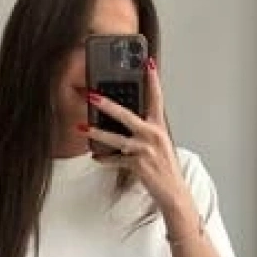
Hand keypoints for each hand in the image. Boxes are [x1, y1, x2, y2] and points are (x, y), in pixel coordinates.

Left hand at [81, 58, 193, 222]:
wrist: (174, 193)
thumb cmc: (165, 168)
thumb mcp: (160, 145)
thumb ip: (146, 131)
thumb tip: (126, 124)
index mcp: (159, 127)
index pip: (156, 98)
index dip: (152, 79)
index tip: (147, 62)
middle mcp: (153, 135)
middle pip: (126, 115)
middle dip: (107, 104)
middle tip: (92, 95)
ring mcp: (145, 150)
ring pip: (116, 139)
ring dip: (97, 133)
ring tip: (82, 128)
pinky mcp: (138, 164)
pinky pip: (115, 160)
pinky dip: (105, 159)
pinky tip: (96, 158)